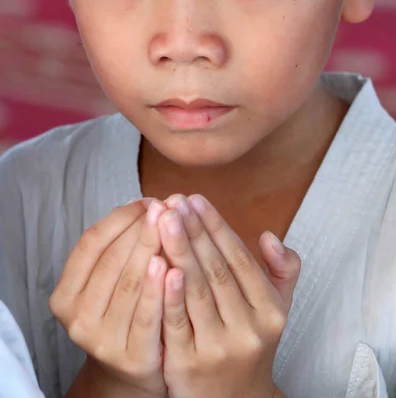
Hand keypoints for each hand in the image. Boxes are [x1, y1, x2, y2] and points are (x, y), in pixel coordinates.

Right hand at [50, 199, 168, 397]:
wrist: (132, 371)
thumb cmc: (123, 313)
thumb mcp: (108, 284)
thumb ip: (117, 250)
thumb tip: (142, 204)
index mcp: (64, 295)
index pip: (91, 243)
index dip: (120, 219)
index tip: (147, 202)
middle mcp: (77, 319)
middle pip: (112, 260)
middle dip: (142, 229)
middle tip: (166, 207)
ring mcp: (103, 341)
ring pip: (130, 284)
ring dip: (152, 249)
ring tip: (172, 225)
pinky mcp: (132, 358)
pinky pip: (148, 316)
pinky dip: (160, 289)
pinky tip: (174, 265)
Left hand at [156, 194, 299, 397]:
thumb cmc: (250, 342)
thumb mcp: (275, 309)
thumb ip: (282, 271)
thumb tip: (269, 236)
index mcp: (271, 311)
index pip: (240, 259)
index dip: (217, 226)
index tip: (196, 199)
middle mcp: (249, 329)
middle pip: (216, 270)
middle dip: (193, 231)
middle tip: (174, 200)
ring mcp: (218, 348)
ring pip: (196, 290)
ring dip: (178, 250)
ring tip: (162, 218)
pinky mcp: (188, 365)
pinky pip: (175, 321)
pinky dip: (167, 291)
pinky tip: (157, 262)